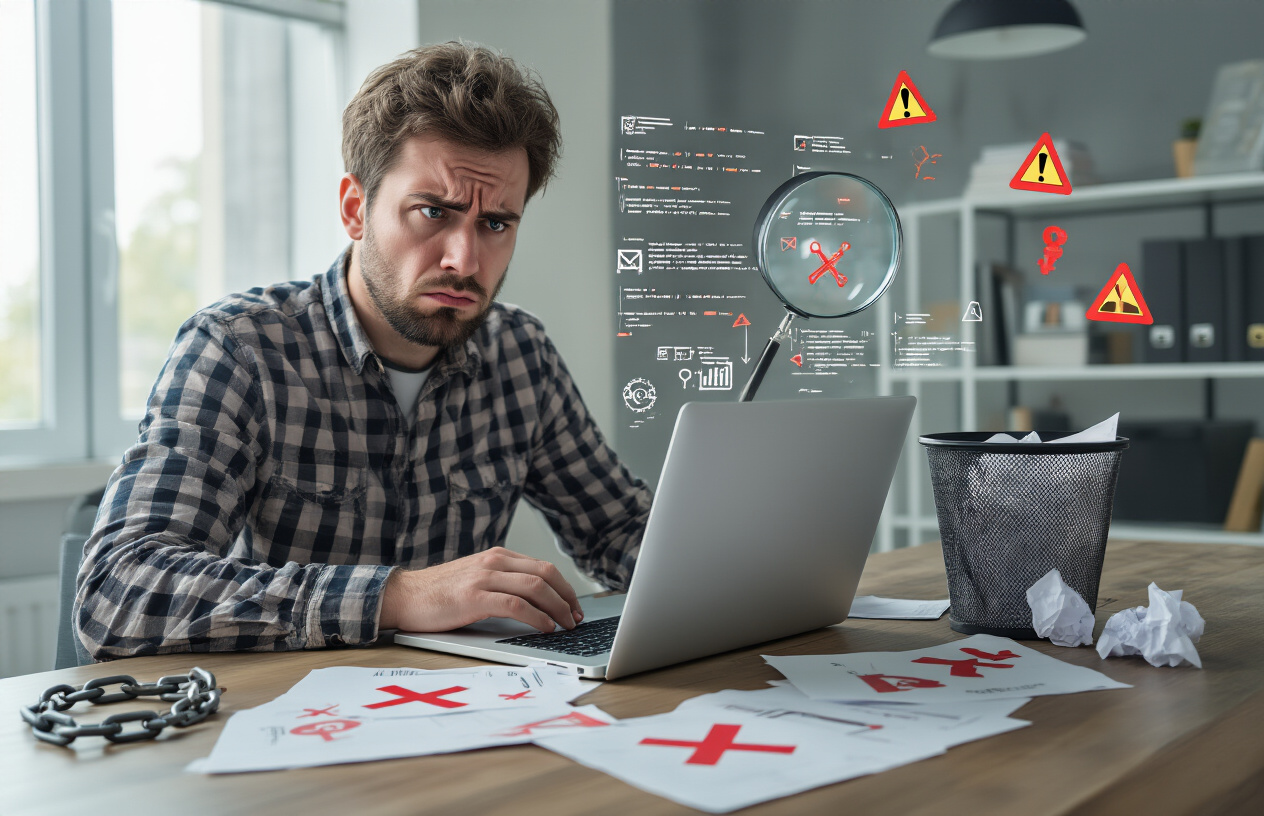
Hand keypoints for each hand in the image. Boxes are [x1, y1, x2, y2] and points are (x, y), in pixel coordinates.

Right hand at [378, 547, 583, 633]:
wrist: (403, 596)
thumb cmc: (439, 594)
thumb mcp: (476, 580)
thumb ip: (502, 583)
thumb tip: (536, 603)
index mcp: (497, 556)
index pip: (543, 568)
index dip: (565, 588)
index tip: (574, 607)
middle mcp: (494, 561)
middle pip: (546, 574)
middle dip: (567, 598)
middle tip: (576, 619)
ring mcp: (484, 577)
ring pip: (536, 587)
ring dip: (558, 609)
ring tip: (566, 626)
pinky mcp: (474, 597)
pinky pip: (516, 604)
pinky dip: (537, 617)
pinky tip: (545, 627)